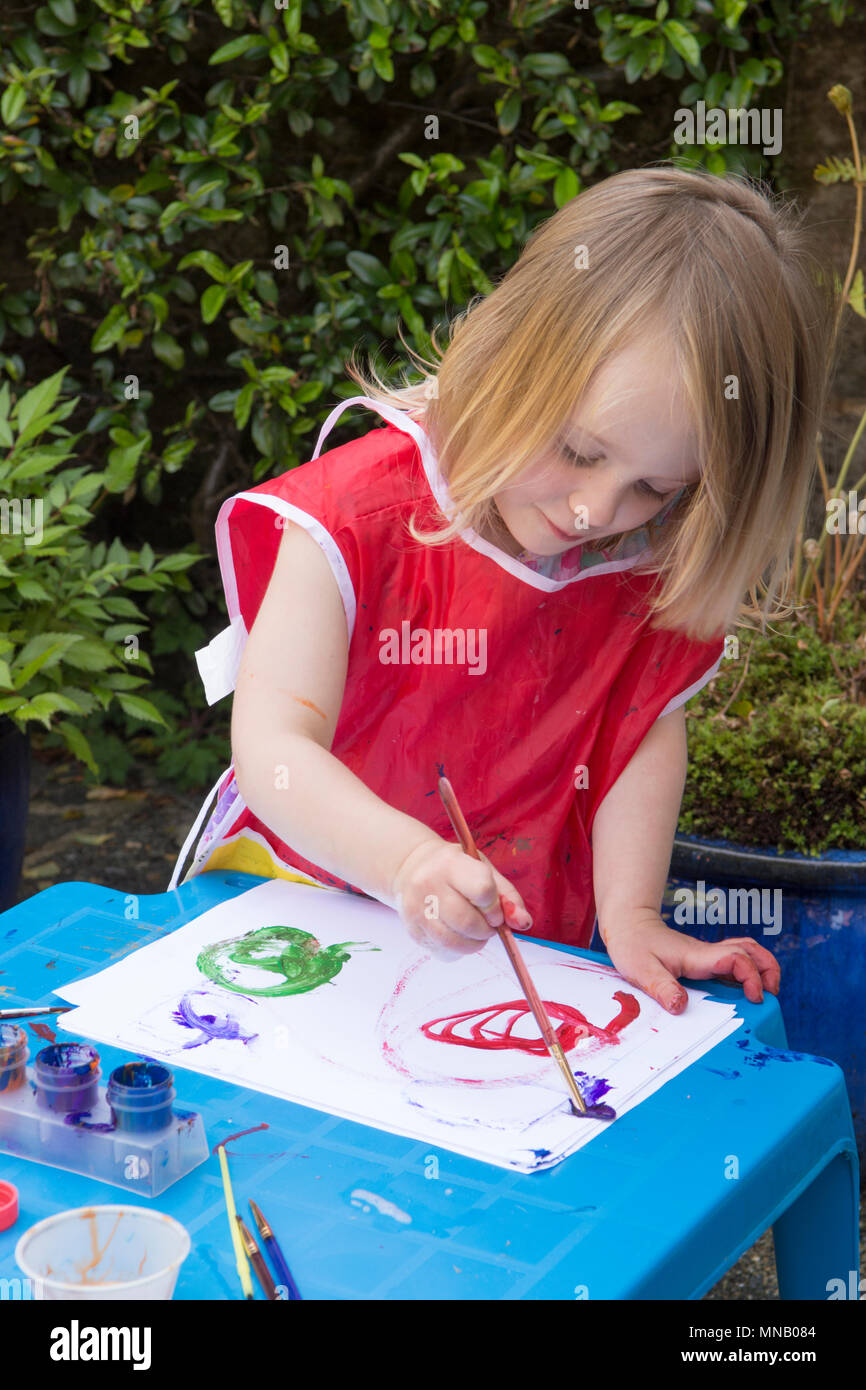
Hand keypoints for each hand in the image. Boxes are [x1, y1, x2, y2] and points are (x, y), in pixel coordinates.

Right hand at [391, 838, 531, 958]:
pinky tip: (459, 936)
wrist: (413, 868)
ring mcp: (416, 909)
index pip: (482, 890)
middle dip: (486, 930)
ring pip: (453, 942)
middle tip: (488, 924)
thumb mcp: (484, 870)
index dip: (495, 907)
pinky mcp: (413, 930)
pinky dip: (459, 950)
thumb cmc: (456, 869)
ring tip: (476, 932)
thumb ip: (508, 896)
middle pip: (467, 922)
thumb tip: (523, 923)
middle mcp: (428, 885)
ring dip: (474, 944)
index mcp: (450, 864)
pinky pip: (444, 952)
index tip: (494, 909)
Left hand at [600, 910, 780, 1013]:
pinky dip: (747, 974)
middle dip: (769, 971)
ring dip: (762, 969)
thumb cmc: (633, 945)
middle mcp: (708, 954)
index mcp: (698, 956)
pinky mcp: (703, 962)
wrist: (628, 925)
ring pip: (747, 953)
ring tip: (764, 995)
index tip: (755, 998)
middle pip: (752, 951)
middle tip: (771, 996)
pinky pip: (734, 963)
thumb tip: (681, 1007)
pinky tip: (741, 993)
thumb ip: (662, 987)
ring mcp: (707, 956)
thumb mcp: (641, 970)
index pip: (737, 958)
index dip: (752, 976)